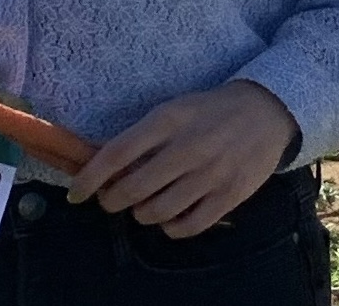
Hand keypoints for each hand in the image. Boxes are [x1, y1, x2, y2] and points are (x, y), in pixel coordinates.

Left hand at [65, 80, 299, 237]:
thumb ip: (142, 137)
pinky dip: (170, 228)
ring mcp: (208, 175)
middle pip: (132, 189)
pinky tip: (168, 217)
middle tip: (110, 199)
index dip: (90, 178)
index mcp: (166, 121)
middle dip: (112, 200)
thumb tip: (105, 166)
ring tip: (142, 205)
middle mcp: (185, 149)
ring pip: (157, 213)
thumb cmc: (207, 110)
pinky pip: (188, 226)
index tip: (75, 193)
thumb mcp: (171, 110)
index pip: (116, 154)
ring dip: (140, 214)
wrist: (263, 112)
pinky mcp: (229, 197)